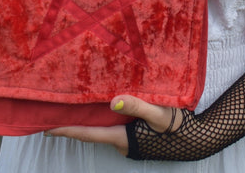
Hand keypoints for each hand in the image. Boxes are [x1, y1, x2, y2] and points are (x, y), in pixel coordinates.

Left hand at [44, 95, 181, 155]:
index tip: (46, 128)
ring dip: (91, 118)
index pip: (88, 134)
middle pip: (92, 132)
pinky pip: (115, 127)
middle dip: (75, 122)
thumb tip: (112, 102)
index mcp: (122, 138)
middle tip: (58, 109)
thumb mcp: (159, 114)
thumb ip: (137, 107)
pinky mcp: (136, 138)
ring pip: (104, 129)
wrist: (199, 138)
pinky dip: (106, 118)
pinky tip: (106, 106)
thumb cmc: (178, 126)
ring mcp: (128, 142)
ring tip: (78, 103)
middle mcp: (121, 143)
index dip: (66, 130)